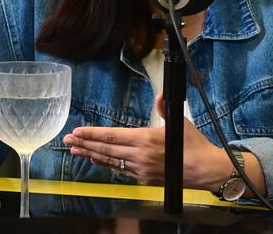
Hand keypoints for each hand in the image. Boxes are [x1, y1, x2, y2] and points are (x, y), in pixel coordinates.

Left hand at [62, 93, 230, 189]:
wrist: (204, 170)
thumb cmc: (193, 144)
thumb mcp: (178, 122)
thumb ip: (164, 108)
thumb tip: (160, 94)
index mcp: (145, 139)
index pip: (111, 136)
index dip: (92, 134)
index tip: (77, 132)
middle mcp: (139, 156)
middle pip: (105, 149)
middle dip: (84, 144)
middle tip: (68, 141)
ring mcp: (140, 169)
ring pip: (110, 161)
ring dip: (92, 154)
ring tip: (76, 151)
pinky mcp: (144, 179)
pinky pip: (121, 170)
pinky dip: (107, 163)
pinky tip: (98, 159)